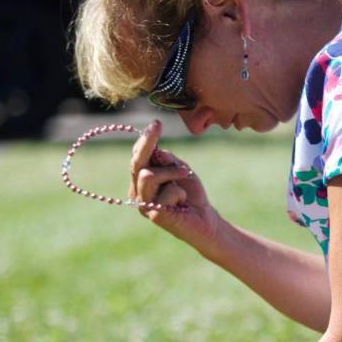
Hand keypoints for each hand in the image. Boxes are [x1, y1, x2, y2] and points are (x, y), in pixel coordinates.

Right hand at [129, 119, 221, 249]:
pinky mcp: (153, 215)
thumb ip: (167, 160)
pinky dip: (179, 192)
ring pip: (148, 175)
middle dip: (146, 143)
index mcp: (141, 179)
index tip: (156, 123)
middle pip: (136, 163)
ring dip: (172, 172)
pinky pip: (166, 193)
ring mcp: (143, 204)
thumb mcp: (180, 170)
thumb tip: (154, 149)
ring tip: (185, 175)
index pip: (138, 156)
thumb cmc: (191, 193)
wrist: (204, 218)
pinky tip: (182, 202)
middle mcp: (137, 191)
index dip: (145, 139)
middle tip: (157, 127)